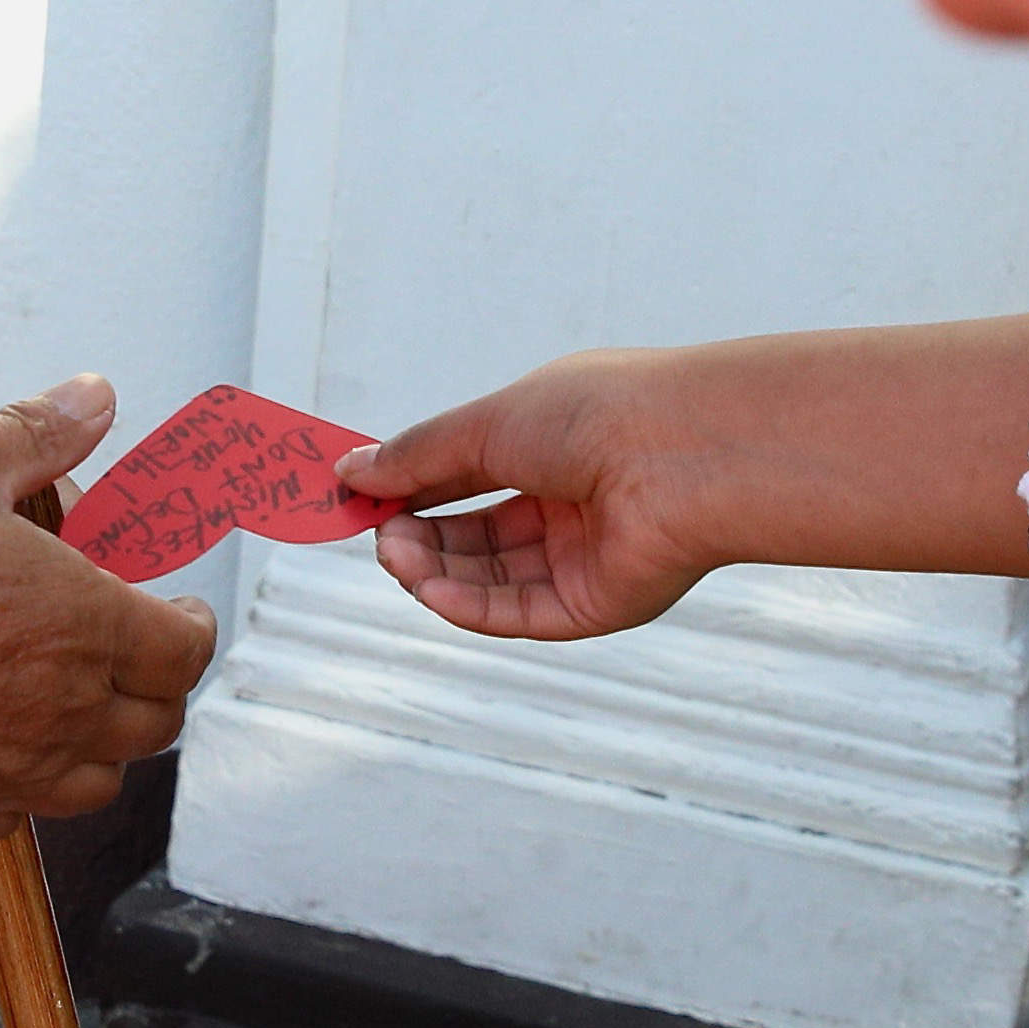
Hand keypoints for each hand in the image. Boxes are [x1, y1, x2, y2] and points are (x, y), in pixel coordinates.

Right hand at [0, 380, 211, 833]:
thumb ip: (34, 433)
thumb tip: (97, 395)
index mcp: (89, 623)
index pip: (186, 649)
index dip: (194, 630)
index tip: (182, 614)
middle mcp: (70, 707)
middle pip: (155, 722)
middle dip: (159, 688)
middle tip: (139, 659)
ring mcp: (20, 768)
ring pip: (100, 780)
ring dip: (105, 747)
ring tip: (79, 711)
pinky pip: (23, 814)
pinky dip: (28, 788)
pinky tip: (3, 753)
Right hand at [350, 349, 732, 638]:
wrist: (678, 456)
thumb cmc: (593, 416)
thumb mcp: (486, 424)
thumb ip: (416, 455)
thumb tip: (350, 469)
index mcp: (554, 447)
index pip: (469, 476)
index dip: (413, 487)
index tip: (360, 495)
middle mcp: (571, 504)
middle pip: (475, 535)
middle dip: (419, 535)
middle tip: (374, 532)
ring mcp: (583, 558)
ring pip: (490, 577)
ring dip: (433, 570)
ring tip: (392, 553)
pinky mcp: (594, 605)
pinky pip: (518, 611)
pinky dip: (466, 605)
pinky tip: (428, 587)